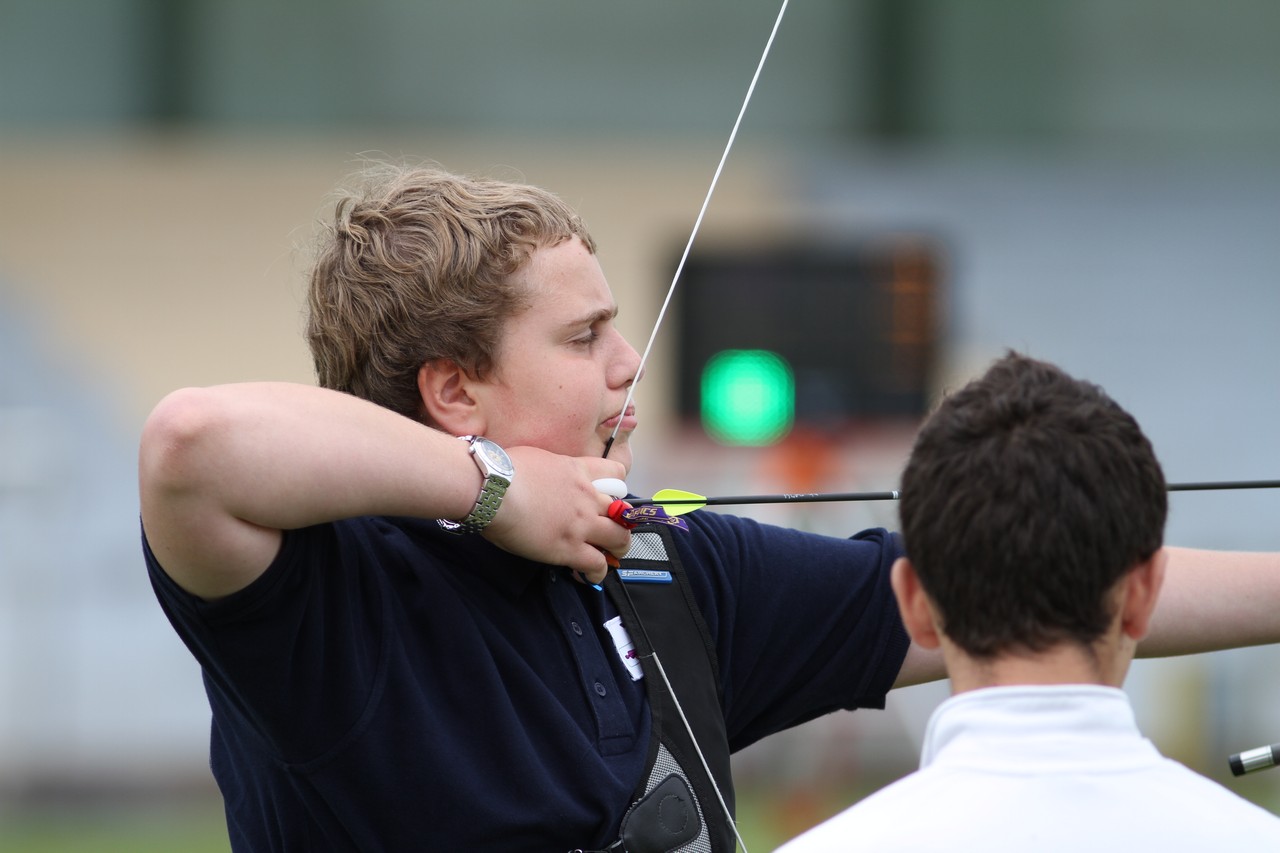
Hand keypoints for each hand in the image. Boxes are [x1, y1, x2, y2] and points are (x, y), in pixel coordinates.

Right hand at [482, 447, 630, 582]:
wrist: (492, 489)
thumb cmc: (502, 470)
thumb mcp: (536, 457)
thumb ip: (552, 468)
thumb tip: (545, 475)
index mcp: (578, 470)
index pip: (616, 473)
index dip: (617, 487)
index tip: (609, 496)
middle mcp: (587, 497)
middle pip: (623, 512)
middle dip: (621, 524)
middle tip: (610, 532)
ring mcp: (582, 524)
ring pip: (619, 539)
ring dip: (617, 549)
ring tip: (609, 556)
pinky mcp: (570, 548)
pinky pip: (597, 565)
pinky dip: (597, 572)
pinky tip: (587, 575)